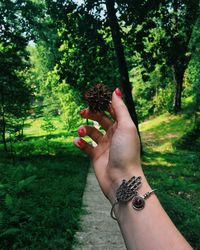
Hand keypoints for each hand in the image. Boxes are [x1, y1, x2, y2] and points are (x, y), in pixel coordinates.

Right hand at [74, 88, 143, 202]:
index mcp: (122, 127)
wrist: (122, 179)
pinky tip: (78, 141)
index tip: (92, 98)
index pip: (112, 110)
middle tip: (83, 112)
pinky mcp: (96, 156)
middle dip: (91, 115)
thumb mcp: (126, 126)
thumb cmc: (126, 151)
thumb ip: (120, 108)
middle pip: (100, 119)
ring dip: (84, 129)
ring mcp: (104, 146)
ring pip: (91, 132)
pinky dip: (80, 143)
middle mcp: (114, 135)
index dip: (103, 103)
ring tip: (81, 132)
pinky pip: (85, 146)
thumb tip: (115, 90)